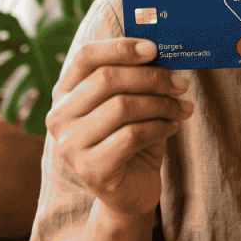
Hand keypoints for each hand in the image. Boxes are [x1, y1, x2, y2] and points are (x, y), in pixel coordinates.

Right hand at [45, 37, 193, 221]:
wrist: (130, 192)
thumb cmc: (131, 140)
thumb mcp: (132, 103)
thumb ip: (136, 77)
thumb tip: (159, 50)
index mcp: (65, 93)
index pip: (86, 57)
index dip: (120, 48)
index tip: (153, 49)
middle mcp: (59, 117)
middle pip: (106, 79)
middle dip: (151, 78)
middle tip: (181, 83)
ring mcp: (70, 145)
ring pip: (122, 107)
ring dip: (162, 104)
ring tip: (181, 108)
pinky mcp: (90, 170)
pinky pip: (131, 135)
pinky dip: (159, 127)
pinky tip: (172, 126)